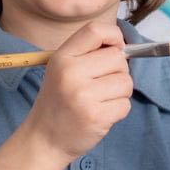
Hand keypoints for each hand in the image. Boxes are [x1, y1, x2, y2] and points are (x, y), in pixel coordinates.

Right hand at [23, 20, 133, 164]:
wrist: (44, 139)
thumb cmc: (58, 102)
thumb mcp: (62, 70)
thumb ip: (88, 54)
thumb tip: (123, 46)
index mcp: (63, 57)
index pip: (96, 30)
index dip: (114, 36)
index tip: (116, 48)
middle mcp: (71, 73)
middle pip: (118, 58)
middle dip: (118, 71)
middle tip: (102, 84)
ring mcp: (84, 95)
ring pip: (126, 82)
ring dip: (120, 93)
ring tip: (101, 100)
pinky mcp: (96, 116)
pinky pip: (125, 104)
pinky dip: (118, 110)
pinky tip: (101, 114)